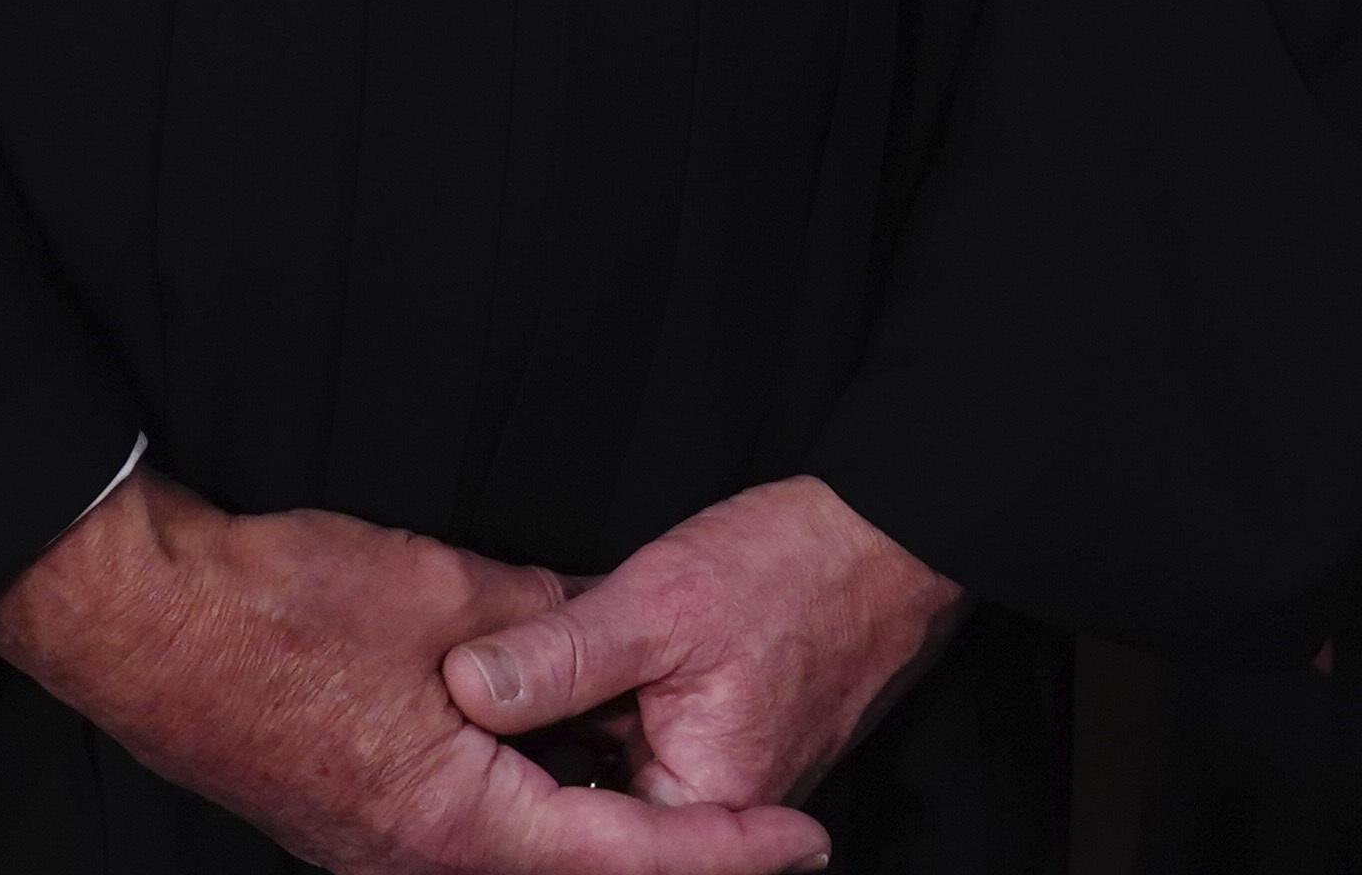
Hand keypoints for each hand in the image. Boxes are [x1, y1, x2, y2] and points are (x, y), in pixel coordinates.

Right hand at [0, 471, 825, 874]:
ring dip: (598, 819)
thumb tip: (598, 635)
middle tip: (763, 826)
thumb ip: (544, 626)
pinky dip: (534, 802)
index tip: (805, 842)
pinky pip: (470, 829)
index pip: (624, 856)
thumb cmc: (276, 607)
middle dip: (667, 847)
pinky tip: (569, 755)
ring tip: (678, 783)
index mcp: (454, 824)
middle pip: (575, 869)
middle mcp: (417, 861)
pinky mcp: (350, 818)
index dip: (724, 853)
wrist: (142, 620)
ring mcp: (376, 849)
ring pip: (522, 851)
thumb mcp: (445, 592)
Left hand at [447, 478, 965, 823]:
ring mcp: (730, 772)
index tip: (469, 735)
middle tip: (498, 683)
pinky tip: (602, 655)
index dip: (514, 777)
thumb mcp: (660, 599)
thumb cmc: (802, 565)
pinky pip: (650, 737)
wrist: (894, 532)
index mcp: (705, 798)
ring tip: (554, 658)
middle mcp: (721, 803)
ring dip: (581, 717)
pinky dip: (617, 700)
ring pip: (618, 762)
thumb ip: (559, 655)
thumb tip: (467, 688)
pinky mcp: (733, 737)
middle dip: (547, 743)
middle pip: (597, 796)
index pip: (578, 829)